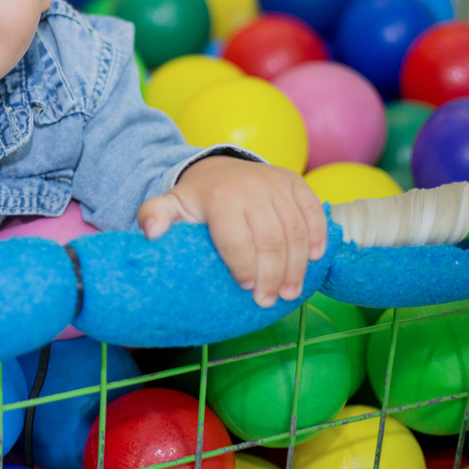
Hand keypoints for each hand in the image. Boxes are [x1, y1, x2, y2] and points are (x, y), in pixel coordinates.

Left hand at [135, 156, 326, 307]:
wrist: (219, 167)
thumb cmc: (197, 199)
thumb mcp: (171, 205)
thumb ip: (154, 216)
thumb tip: (151, 232)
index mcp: (220, 198)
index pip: (237, 240)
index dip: (243, 267)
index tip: (245, 289)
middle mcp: (251, 187)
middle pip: (270, 240)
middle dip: (272, 276)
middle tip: (269, 301)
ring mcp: (276, 183)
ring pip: (295, 231)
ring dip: (297, 266)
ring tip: (290, 292)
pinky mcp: (295, 181)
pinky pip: (313, 211)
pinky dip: (318, 236)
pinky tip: (314, 259)